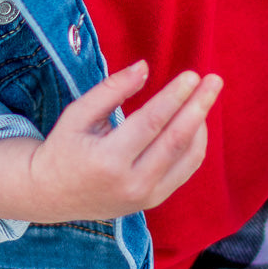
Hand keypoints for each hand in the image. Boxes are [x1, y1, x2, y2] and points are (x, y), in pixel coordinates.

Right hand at [26, 61, 219, 221]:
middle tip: (215, 81)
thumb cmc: (63, 148)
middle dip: (199, 107)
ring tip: (204, 98)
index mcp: (108, 161)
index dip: (175, 97)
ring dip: (200, 125)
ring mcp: (145, 197)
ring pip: (187, 158)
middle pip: (176, 140)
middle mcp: (131, 183)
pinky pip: (184, 170)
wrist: (52, 195)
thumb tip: (145, 67)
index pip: (151, 123)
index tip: (192, 75)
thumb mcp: (77, 115)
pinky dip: (194, 144)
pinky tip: (194, 122)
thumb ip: (111, 90)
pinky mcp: (153, 201)